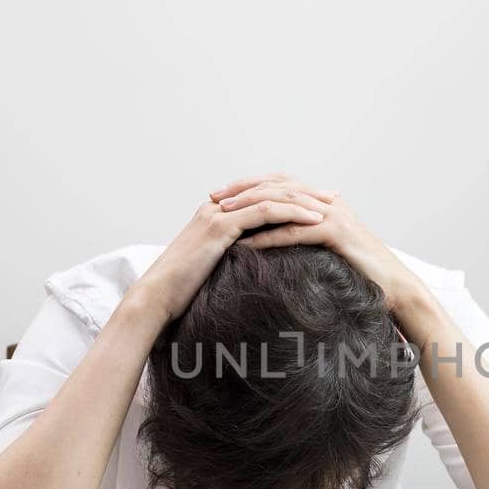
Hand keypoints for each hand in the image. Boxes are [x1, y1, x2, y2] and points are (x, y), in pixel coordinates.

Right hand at [131, 176, 326, 322]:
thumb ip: (233, 259)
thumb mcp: (212, 269)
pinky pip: (266, 213)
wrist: (156, 298)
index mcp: (215, 213)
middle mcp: (217, 207)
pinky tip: (315, 221)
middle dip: (304, 193)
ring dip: (304, 201)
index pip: (260, 195)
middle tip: (332, 198)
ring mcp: (218, 214)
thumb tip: (256, 267)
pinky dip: (293, 214)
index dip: (292, 197)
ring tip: (330, 207)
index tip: (318, 203)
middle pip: (270, 189)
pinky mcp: (221, 227)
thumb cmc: (183, 292)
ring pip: (271, 197)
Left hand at [210, 176, 424, 312]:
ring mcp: (334, 214)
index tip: (221, 195)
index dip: (249, 186)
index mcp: (324, 202)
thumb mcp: (330, 250)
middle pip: (277, 186)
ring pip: (283, 204)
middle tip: (213, 199)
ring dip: (250, 209)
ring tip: (223, 216)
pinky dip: (268, 237)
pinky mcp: (337, 232)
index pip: (280, 183)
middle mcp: (328, 201)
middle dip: (242, 191)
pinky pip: (295, 231)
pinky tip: (247, 245)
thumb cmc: (363, 275)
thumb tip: (281, 241)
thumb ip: (309, 237)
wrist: (396, 288)